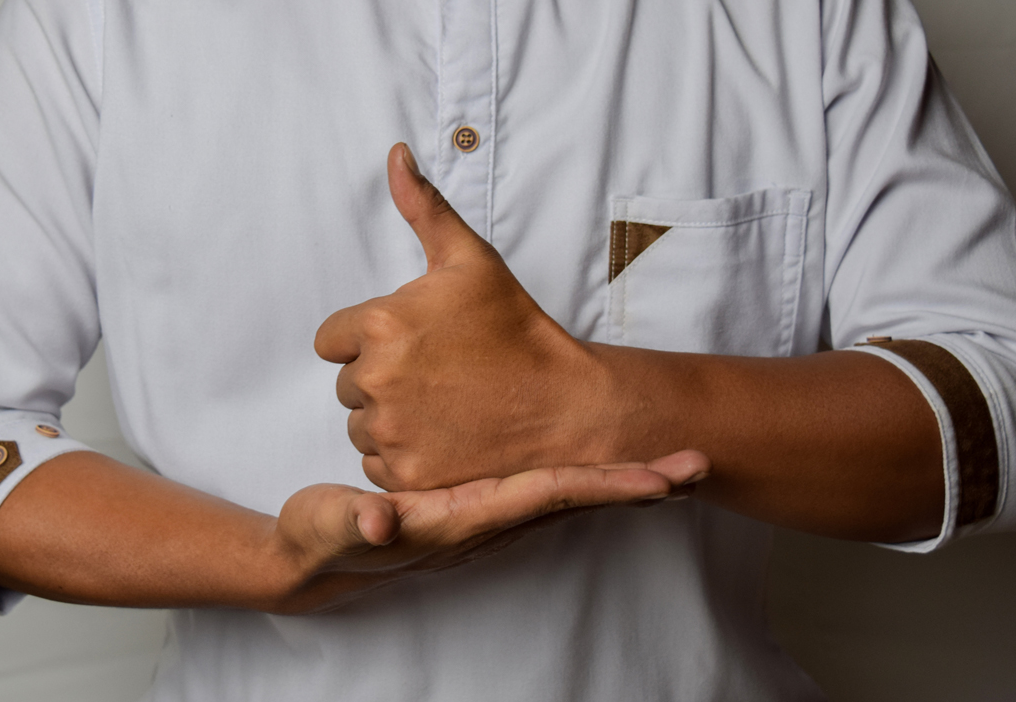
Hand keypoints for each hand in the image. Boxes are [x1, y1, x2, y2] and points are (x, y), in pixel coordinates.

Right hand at [269, 450, 709, 613]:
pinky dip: (586, 473)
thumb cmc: (323, 538)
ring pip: (568, 492)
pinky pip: (546, 486)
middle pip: (578, 497)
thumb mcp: (331, 526)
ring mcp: (488, 512)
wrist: (315, 557)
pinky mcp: (479, 501)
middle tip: (699, 461)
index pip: (549, 496)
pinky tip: (603, 458)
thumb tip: (384, 519)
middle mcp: (488, 518)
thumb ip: (357, 522)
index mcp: (464, 516)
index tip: (662, 479)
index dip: (606, 484)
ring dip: (620, 477)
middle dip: (638, 483)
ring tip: (673, 461)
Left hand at [315, 143, 612, 491]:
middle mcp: (376, 381)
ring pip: (361, 426)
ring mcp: (391, 433)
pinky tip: (445, 439)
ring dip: (390, 420)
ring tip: (445, 407)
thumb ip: (423, 207)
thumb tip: (394, 154)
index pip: (333, 340)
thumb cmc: (516, 328)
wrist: (565, 405)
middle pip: (347, 385)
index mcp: (380, 325)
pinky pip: (377, 466)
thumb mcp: (471, 260)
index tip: (415, 346)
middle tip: (439, 376)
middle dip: (382, 380)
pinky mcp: (406, 476)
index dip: (369, 341)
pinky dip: (403, 458)